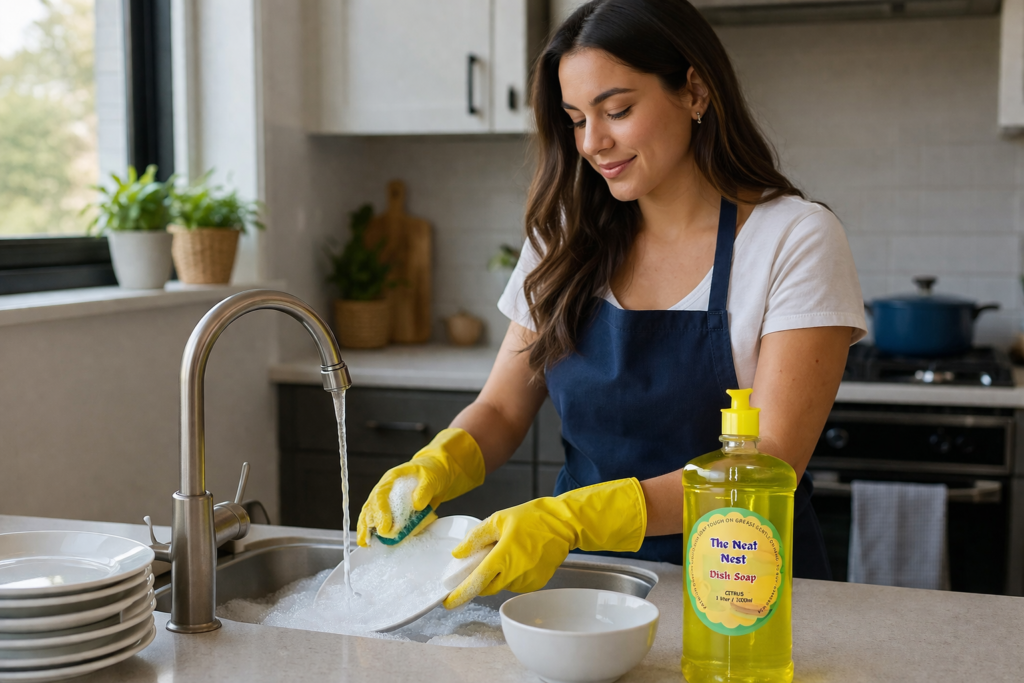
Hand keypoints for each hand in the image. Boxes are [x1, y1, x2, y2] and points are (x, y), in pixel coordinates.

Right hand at [356, 428, 484, 546]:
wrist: (439, 473)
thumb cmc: (433, 471)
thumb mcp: (432, 478)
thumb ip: (424, 490)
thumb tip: (417, 504)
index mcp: (392, 479)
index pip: (381, 494)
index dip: (380, 512)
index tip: (384, 527)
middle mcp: (386, 490)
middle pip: (371, 506)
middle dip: (370, 523)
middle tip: (371, 539)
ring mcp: (388, 500)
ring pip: (371, 513)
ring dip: (367, 528)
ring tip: (364, 542)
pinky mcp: (393, 510)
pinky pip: (381, 520)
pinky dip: (375, 530)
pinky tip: (370, 542)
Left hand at [443, 478, 646, 608]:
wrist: (563, 524)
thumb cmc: (532, 518)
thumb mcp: (499, 520)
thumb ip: (476, 538)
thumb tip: (458, 553)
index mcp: (503, 557)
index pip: (477, 581)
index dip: (460, 594)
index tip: (448, 602)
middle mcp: (515, 574)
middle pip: (487, 587)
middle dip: (479, 580)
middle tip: (479, 563)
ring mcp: (527, 581)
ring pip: (501, 586)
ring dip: (496, 575)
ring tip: (505, 552)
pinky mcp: (537, 583)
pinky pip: (515, 584)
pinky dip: (511, 575)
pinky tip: (518, 558)